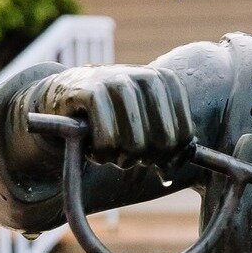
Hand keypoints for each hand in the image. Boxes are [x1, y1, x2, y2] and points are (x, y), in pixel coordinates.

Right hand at [33, 66, 194, 168]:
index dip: (167, 157)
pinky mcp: (91, 92)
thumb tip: (169, 175)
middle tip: (125, 154)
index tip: (149, 157)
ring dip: (119, 159)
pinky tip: (92, 147)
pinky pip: (107, 141)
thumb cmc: (112, 113)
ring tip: (108, 150)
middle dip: (144, 159)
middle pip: (162, 142)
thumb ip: (165, 144)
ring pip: (135, 144)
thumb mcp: (145, 123)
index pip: (184, 135)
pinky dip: (100, 154)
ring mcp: (119, 81)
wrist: (67, 92)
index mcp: (167, 82)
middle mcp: (147, 77)